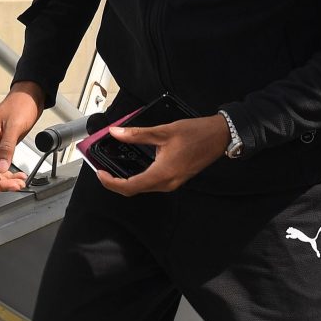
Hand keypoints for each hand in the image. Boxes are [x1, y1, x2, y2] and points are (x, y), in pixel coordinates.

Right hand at [0, 81, 44, 191]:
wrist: (30, 95)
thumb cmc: (21, 104)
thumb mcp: (15, 126)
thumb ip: (7, 147)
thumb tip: (1, 166)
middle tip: (14, 186)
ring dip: (5, 178)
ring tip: (19, 183)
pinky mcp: (3, 146)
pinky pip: (2, 163)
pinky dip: (9, 171)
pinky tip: (19, 176)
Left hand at [96, 113, 229, 195]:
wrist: (220, 136)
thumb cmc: (196, 133)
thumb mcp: (164, 131)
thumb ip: (137, 134)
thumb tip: (115, 133)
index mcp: (162, 173)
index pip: (129, 186)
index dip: (111, 183)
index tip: (100, 173)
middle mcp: (167, 183)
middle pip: (134, 190)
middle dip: (116, 183)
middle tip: (103, 170)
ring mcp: (173, 182)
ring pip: (144, 187)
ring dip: (128, 181)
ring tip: (116, 168)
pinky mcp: (177, 178)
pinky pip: (154, 183)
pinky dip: (140, 178)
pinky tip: (136, 166)